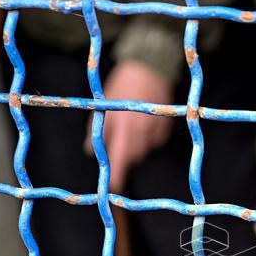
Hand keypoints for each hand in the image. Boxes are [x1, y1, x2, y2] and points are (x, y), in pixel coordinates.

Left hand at [86, 60, 174, 194]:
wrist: (149, 68)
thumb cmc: (122, 85)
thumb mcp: (103, 106)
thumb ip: (97, 131)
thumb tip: (90, 151)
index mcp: (125, 127)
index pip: (121, 159)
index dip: (117, 176)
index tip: (112, 188)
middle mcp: (142, 132)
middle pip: (132, 156)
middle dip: (124, 155)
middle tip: (117, 140)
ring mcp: (156, 130)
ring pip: (143, 149)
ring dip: (135, 145)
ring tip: (130, 125)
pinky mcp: (165, 128)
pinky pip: (154, 141)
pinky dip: (146, 138)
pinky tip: (143, 122)